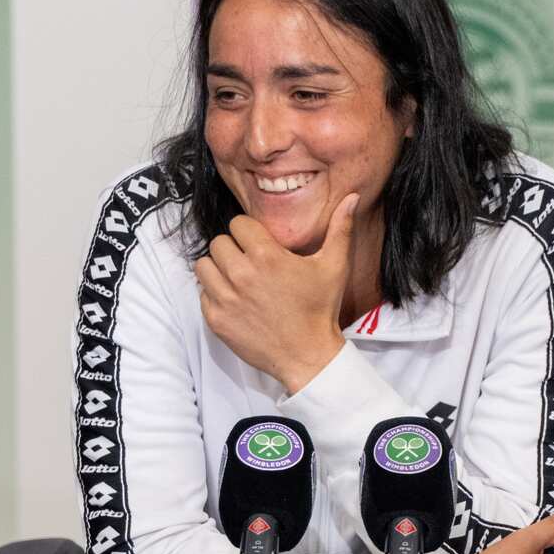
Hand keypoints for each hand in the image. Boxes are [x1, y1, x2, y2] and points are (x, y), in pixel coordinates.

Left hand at [196, 194, 358, 393]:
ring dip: (218, 269)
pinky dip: (214, 294)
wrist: (308, 356)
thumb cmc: (320, 310)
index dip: (249, 232)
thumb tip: (351, 197)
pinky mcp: (216, 320)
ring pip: (204, 266)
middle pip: (219, 243)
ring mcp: (226, 299)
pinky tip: (235, 300)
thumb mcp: (334, 267)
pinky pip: (202, 293)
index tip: (259, 245)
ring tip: (237, 279)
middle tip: (249, 263)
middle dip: (233, 249)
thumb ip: (339, 228)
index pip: (238, 224)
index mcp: (267, 256)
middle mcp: (242, 275)